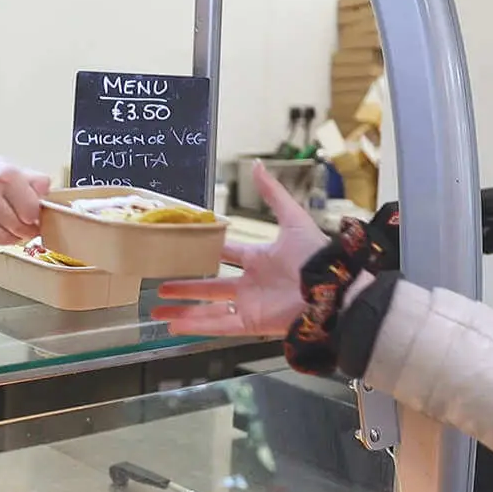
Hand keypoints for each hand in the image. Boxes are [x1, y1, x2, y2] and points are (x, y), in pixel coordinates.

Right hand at [0, 145, 50, 245]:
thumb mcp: (3, 164)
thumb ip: (30, 179)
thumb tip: (49, 193)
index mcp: (4, 175)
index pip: (34, 210)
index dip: (38, 217)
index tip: (37, 218)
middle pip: (22, 227)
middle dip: (26, 229)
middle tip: (25, 225)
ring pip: (6, 240)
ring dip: (11, 237)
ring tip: (8, 226)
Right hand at [151, 161, 327, 336]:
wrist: (335, 292)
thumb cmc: (316, 257)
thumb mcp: (292, 219)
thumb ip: (272, 194)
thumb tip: (256, 165)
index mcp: (258, 258)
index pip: (225, 254)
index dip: (204, 251)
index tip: (182, 248)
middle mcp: (250, 283)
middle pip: (209, 285)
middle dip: (185, 286)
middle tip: (161, 283)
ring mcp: (249, 305)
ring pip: (208, 308)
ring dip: (183, 309)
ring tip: (157, 309)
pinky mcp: (251, 324)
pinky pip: (219, 326)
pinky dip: (196, 326)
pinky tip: (174, 324)